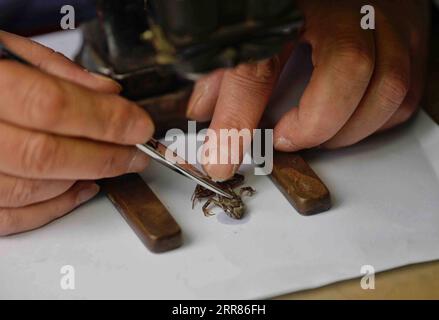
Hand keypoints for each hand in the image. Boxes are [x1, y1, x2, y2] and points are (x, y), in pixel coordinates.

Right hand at [0, 31, 153, 234]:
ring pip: (29, 189)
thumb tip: (108, 94)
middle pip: (45, 155)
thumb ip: (56, 71)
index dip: (105, 120)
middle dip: (105, 156)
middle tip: (135, 153)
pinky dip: (53, 207)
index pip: (52, 106)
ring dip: (82, 178)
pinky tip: (82, 189)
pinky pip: (10, 216)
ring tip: (112, 164)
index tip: (139, 126)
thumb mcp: (6, 49)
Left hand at [186, 0, 430, 180]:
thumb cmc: (301, 1)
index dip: (237, 118)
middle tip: (283, 139)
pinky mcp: (413, 41)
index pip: (258, 64)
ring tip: (312, 133)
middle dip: (313, 123)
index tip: (221, 158)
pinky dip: (373, 123)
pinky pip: (403, 97)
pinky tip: (344, 122)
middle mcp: (351, 9)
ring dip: (345, 130)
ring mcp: (390, 23)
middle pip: (348, 70)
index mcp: (297, 4)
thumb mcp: (255, 28)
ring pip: (387, 90)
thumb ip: (226, 67)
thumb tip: (203, 108)